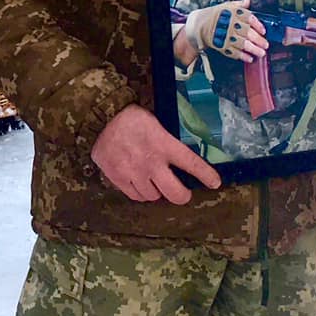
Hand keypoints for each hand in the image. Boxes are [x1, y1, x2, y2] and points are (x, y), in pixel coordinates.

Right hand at [91, 104, 221, 203]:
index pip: (191, 164)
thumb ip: (168, 142)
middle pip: (175, 193)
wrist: (100, 119)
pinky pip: (136, 196)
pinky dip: (141, 193)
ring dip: (157, 191)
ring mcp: (134, 173)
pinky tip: (140, 183)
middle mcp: (151, 163)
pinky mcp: (118, 179)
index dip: (206, 176)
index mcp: (163, 144)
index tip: (215, 183)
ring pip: (154, 197)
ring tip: (154, 181)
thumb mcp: (156, 123)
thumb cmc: (131, 118)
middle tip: (181, 192)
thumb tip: (181, 159)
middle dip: (182, 195)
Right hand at [179, 0, 267, 64]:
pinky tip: (249, 58)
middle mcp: (230, 25)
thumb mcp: (227, 6)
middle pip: (247, 33)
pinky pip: (233, 52)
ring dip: (253, 49)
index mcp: (233, 13)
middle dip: (258, 40)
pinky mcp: (221, 45)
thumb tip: (250, 0)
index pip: (248, 18)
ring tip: (261, 53)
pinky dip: (242, 56)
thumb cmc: (216, 15)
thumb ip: (240, 4)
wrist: (199, 25)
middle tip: (266, 45)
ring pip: (242, 44)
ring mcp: (225, 36)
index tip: (263, 31)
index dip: (257, 25)